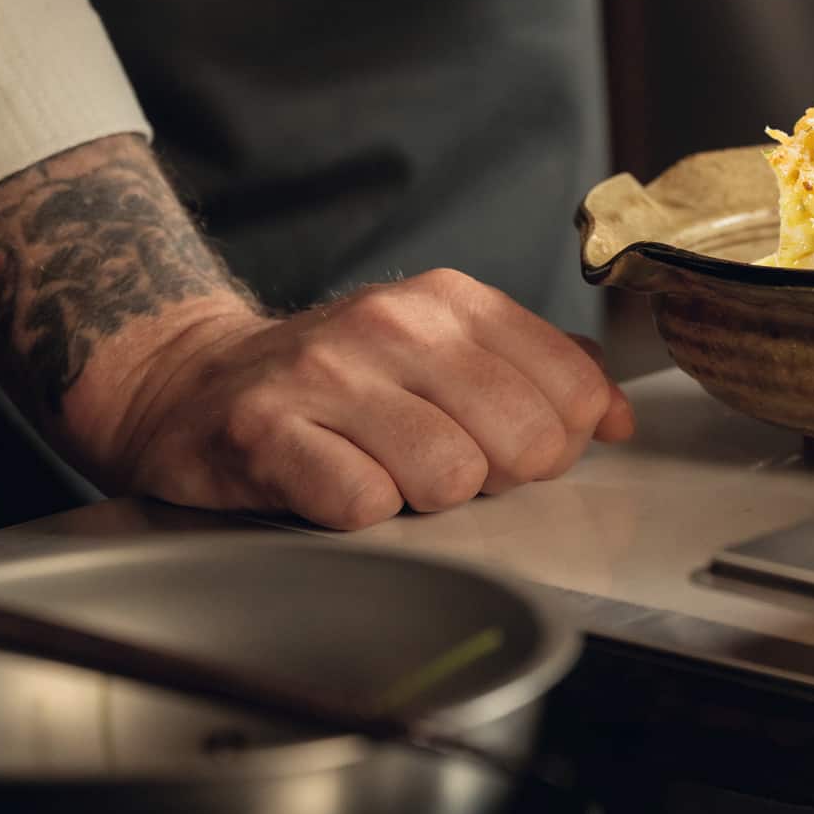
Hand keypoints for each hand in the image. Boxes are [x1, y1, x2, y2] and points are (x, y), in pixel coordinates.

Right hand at [64, 269, 634, 530]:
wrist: (194, 383)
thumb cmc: (337, 380)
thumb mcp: (444, 350)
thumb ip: (540, 373)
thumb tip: (619, 415)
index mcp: (450, 301)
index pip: (570, 384)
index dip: (563, 436)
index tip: (523, 446)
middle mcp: (392, 323)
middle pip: (522, 437)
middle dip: (498, 475)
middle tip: (448, 465)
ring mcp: (326, 374)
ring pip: (449, 477)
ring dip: (424, 498)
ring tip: (385, 471)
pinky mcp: (267, 432)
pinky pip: (364, 505)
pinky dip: (359, 512)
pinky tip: (334, 483)